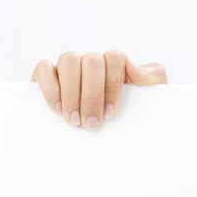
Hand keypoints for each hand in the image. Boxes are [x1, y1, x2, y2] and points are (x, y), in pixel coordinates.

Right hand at [31, 50, 167, 128]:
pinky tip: (57, 110)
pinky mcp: (47, 75)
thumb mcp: (149, 97)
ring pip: (68, 60)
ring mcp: (68, 66)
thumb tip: (132, 67)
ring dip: (72, 93)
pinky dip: (50, 88)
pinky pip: (44, 69)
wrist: (109, 138)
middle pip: (91, 61)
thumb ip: (152, 78)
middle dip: (91, 95)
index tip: (111, 114)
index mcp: (115, 63)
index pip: (115, 58)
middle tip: (92, 124)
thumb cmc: (128, 114)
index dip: (112, 85)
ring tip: (74, 121)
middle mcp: (91, 61)